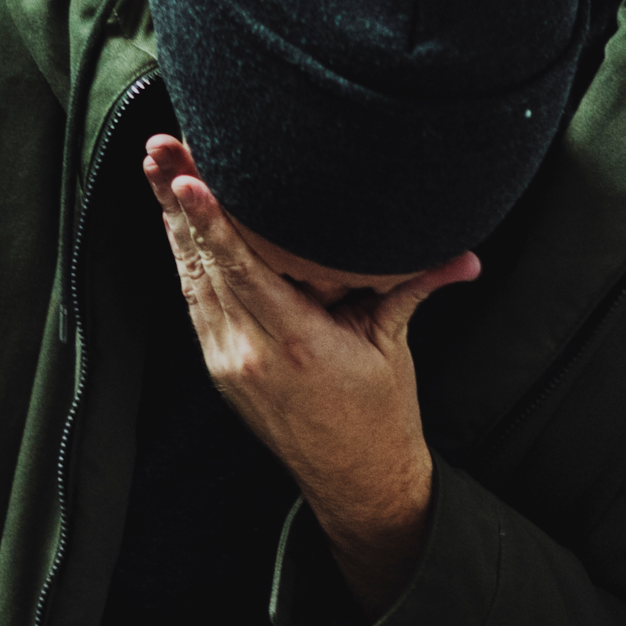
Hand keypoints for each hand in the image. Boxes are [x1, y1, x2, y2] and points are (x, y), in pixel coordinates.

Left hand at [143, 134, 479, 615]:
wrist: (353, 479)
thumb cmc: (377, 414)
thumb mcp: (393, 345)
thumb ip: (416, 287)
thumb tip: (469, 259)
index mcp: (292, 343)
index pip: (242, 268)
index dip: (211, 221)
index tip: (186, 179)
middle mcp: (248, 353)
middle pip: (202, 263)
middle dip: (176, 202)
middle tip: (158, 146)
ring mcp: (227, 361)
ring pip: (189, 279)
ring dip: (172, 222)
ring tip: (156, 166)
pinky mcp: (220, 366)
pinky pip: (195, 300)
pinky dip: (184, 256)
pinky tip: (174, 218)